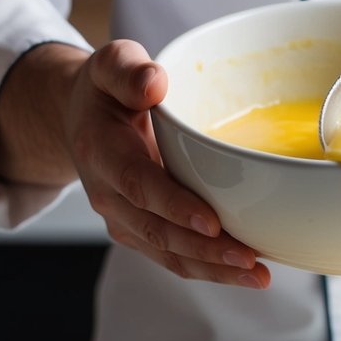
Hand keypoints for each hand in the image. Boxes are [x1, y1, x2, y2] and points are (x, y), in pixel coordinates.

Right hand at [67, 40, 270, 288]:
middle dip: (204, 250)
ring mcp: (124, 219)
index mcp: (101, 151)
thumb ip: (128, 69)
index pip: (138, 185)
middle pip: (158, 231)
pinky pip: (174, 257)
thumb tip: (154, 82)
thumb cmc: (106, 91)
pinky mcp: (140, 232)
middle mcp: (108, 194)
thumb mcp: (111, 65)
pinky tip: (246, 270)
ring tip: (258, 275)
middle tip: (249, 259)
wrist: (81, 122)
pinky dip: (209, 269)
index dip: (174, 206)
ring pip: (168, 254)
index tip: (211, 222)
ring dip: (213, 270)